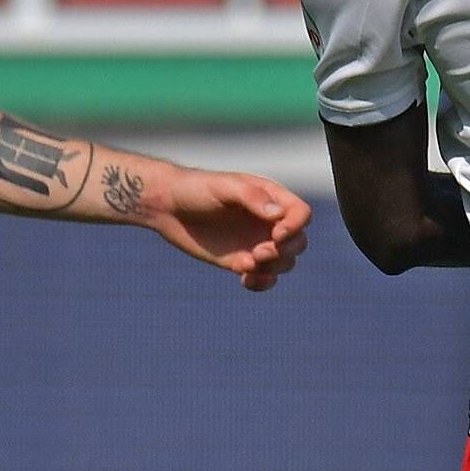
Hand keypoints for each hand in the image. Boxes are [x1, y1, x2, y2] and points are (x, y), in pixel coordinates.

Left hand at [132, 163, 311, 290]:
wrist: (168, 207)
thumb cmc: (196, 189)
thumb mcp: (224, 187)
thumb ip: (252, 198)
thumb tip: (278, 215)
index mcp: (270, 199)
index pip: (301, 214)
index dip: (296, 227)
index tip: (276, 234)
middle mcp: (268, 223)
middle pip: (298, 242)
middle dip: (284, 251)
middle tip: (258, 252)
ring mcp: (257, 243)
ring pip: (285, 263)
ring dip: (273, 268)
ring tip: (248, 263)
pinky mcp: (242, 262)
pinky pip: (265, 278)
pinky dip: (262, 283)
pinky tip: (245, 279)